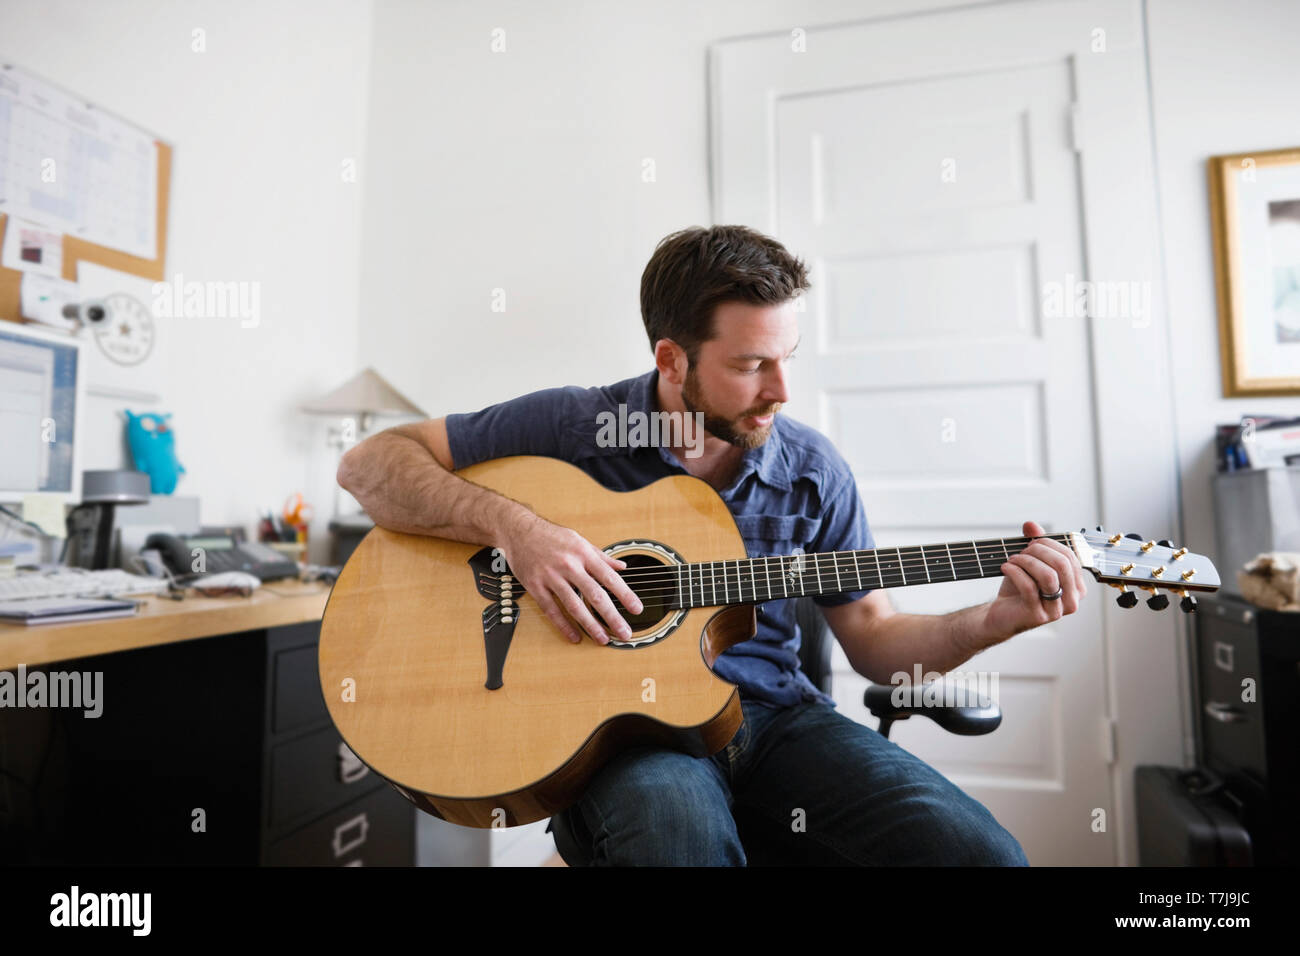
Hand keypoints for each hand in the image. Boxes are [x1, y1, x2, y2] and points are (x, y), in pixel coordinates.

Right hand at [497, 509, 643, 644]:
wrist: (518, 529)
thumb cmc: (551, 535)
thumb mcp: (579, 540)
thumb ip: (601, 556)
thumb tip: (622, 568)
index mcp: (583, 553)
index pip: (609, 577)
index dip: (625, 595)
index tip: (636, 609)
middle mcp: (569, 565)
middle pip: (595, 595)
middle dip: (612, 616)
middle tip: (624, 632)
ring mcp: (551, 576)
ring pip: (574, 606)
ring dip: (590, 625)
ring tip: (603, 639)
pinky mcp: (535, 586)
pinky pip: (551, 610)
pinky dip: (563, 626)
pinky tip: (574, 637)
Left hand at [981, 521, 1087, 644]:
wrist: (1001, 614)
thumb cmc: (1020, 589)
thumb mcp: (1030, 564)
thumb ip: (1034, 543)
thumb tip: (1031, 525)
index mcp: (1076, 587)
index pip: (1071, 557)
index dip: (1050, 544)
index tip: (1031, 542)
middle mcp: (1071, 601)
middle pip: (1062, 565)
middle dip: (1039, 551)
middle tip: (1022, 551)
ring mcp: (1056, 611)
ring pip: (1048, 576)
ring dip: (1027, 561)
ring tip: (1012, 559)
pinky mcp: (1037, 616)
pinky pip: (1029, 587)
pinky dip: (1015, 572)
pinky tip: (1005, 567)